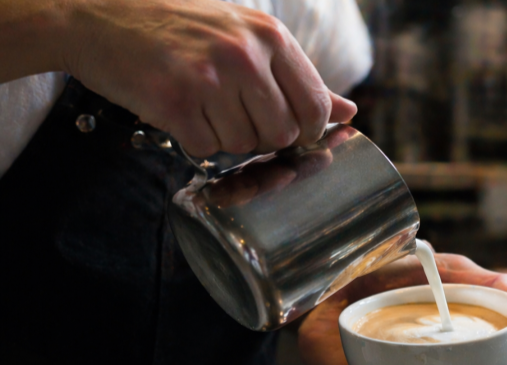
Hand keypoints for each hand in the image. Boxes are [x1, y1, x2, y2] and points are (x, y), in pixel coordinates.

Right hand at [62, 0, 357, 155]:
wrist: (99, 14)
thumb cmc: (179, 26)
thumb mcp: (246, 35)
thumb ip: (299, 77)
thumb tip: (348, 112)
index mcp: (269, 36)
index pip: (315, 106)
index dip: (306, 130)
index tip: (288, 131)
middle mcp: (244, 54)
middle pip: (281, 134)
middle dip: (262, 137)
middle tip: (234, 115)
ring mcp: (208, 77)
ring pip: (243, 145)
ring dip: (224, 137)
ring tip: (202, 105)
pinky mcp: (173, 100)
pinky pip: (205, 148)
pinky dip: (194, 139)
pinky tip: (180, 110)